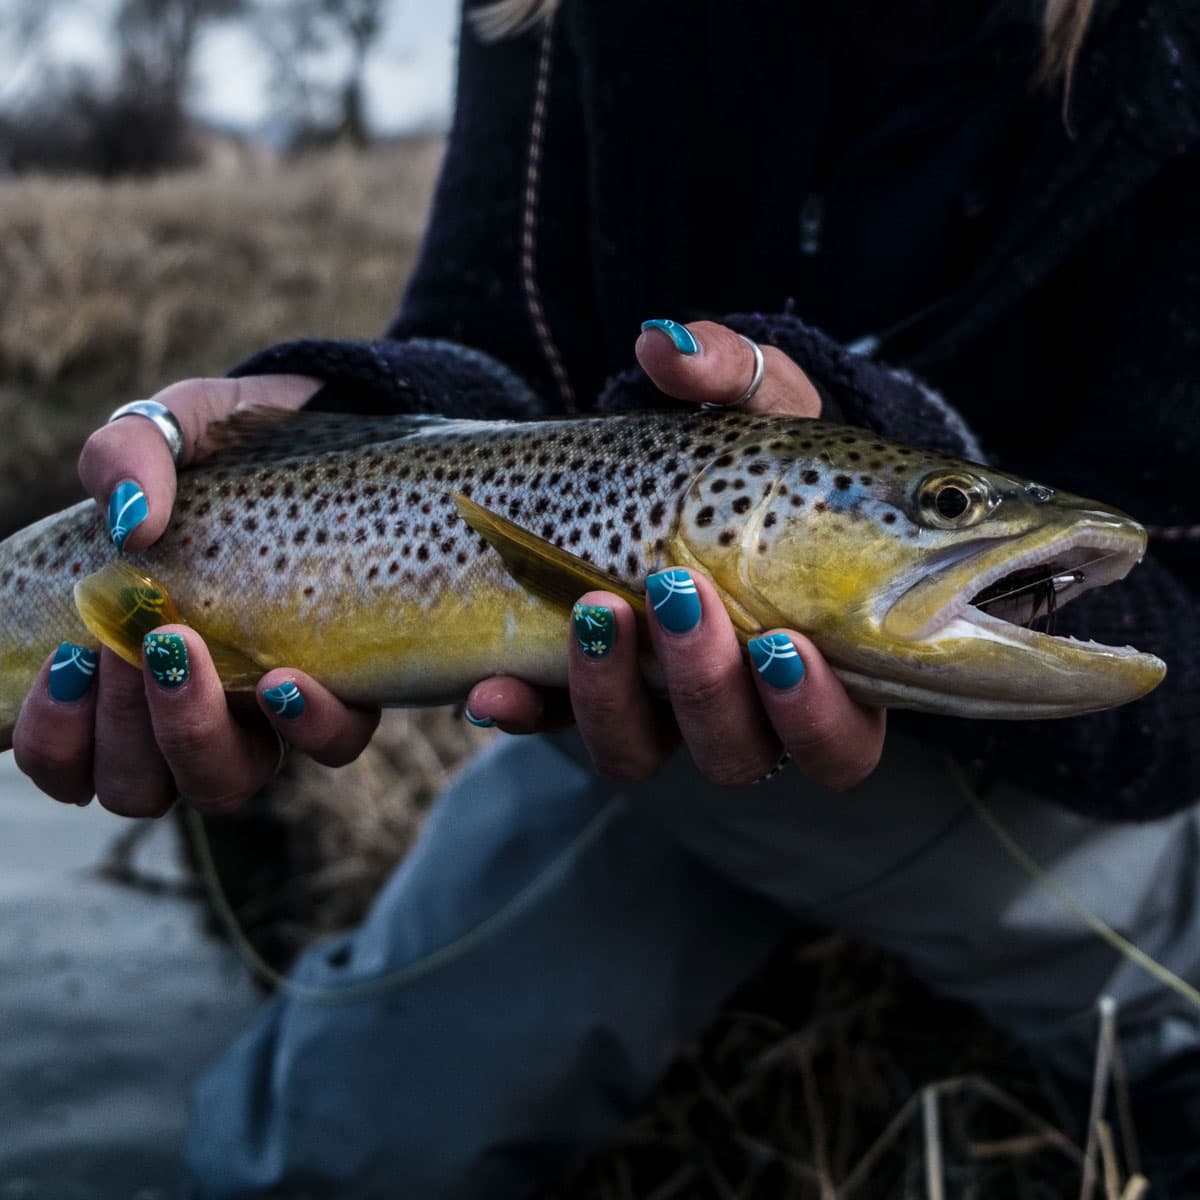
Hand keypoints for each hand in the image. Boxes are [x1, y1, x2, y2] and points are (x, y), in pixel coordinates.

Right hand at [12, 376, 379, 816]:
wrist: (333, 431)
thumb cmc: (229, 448)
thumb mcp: (172, 429)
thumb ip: (127, 452)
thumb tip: (128, 521)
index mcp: (126, 672)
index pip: (70, 758)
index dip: (53, 740)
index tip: (67, 660)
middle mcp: (195, 708)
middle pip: (139, 786)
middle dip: (122, 728)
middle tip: (132, 639)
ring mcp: (270, 708)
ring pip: (222, 785)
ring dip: (190, 733)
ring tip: (182, 646)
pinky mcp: (350, 688)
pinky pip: (332, 744)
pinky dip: (306, 724)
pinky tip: (286, 677)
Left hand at [466, 319, 885, 790]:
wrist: (659, 479)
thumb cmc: (743, 453)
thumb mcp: (754, 407)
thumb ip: (731, 373)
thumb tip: (664, 344)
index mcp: (816, 663)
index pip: (841, 737)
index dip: (817, 713)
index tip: (783, 639)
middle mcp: (736, 705)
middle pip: (738, 754)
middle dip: (707, 686)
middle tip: (680, 593)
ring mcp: (651, 703)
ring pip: (640, 752)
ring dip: (615, 696)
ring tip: (597, 606)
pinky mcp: (581, 690)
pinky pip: (551, 727)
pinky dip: (522, 710)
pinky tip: (492, 687)